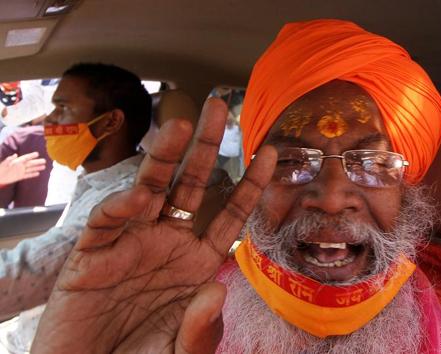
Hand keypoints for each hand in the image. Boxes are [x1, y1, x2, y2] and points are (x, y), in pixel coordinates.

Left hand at [0, 152, 46, 184]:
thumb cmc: (1, 169)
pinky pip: (28, 175)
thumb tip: (15, 155)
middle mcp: (20, 166)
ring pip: (31, 169)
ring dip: (37, 168)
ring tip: (44, 167)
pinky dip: (33, 174)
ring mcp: (21, 171)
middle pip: (30, 163)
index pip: (26, 158)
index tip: (37, 153)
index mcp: (17, 162)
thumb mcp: (5, 163)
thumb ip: (10, 159)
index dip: (31, 156)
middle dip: (37, 162)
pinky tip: (38, 173)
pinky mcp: (20, 177)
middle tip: (44, 160)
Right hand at [31, 98, 276, 353]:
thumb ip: (201, 328)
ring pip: (150, 189)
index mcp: (197, 261)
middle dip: (205, 147)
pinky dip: (122, 206)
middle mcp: (168, 243)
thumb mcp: (179, 350)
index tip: (269, 154)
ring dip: (164, 157)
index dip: (248, 185)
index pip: (229, 214)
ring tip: (180, 125)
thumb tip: (217, 288)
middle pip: (191, 186)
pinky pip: (109, 222)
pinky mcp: (92, 254)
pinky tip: (141, 194)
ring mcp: (131, 243)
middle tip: (219, 108)